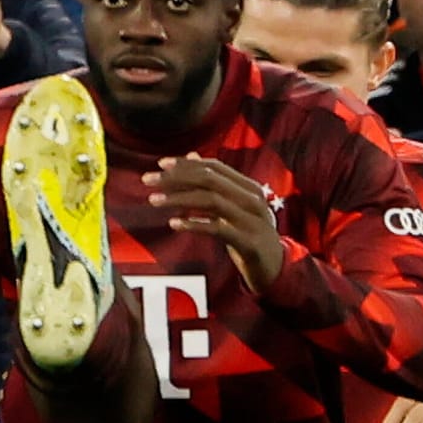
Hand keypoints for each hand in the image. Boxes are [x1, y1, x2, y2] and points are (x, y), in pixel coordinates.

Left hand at [150, 153, 284, 289]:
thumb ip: (214, 183)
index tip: (160, 164)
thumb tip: (191, 156)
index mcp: (249, 187)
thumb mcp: (233, 206)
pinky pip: (217, 229)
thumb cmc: (248, 233)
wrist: (274, 266)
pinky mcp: (247, 242)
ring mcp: (251, 220)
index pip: (215, 167)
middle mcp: (252, 199)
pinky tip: (173, 223)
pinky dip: (194, 224)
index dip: (186, 164)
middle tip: (148, 180)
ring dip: (179, 198)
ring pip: (211, 201)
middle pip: (210, 180)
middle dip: (176, 177)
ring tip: (154, 200)